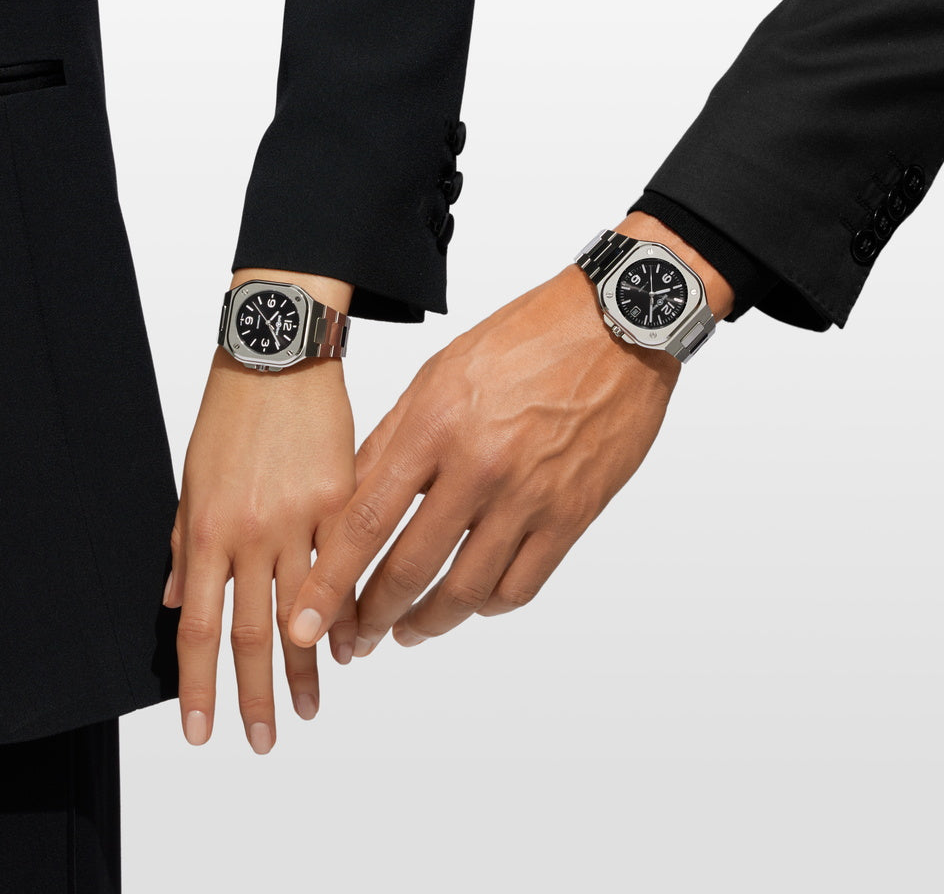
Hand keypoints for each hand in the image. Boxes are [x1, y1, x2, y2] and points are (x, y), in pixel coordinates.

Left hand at [165, 269, 355, 753]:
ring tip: (314, 703)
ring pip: (303, 607)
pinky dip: (347, 607)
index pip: (199, 626)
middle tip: (265, 738)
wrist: (278, 361)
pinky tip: (354, 638)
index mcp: (207, 528)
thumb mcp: (193, 479)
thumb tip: (174, 600)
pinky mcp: (343, 496)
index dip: (198, 685)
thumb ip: (184, 542)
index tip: (202, 729)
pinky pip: (347, 564)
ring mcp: (301, 516)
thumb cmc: (232, 414)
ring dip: (308, 664)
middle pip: (251, 631)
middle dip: (255, 693)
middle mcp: (253, 531)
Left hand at [286, 214, 733, 654]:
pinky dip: (489, 607)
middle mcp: (480, 467)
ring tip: (408, 632)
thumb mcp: (441, 372)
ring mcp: (530, 495)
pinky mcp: (573, 514)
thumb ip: (393, 437)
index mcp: (435, 425)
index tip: (304, 624)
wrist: (616, 325)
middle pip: (410, 567)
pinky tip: (473, 604)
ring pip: (467, 591)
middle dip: (372, 617)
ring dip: (428, 623)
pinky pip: (523, 585)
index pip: (364, 522)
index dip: (328, 583)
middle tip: (355, 640)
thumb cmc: (526, 337)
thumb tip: (352, 496)